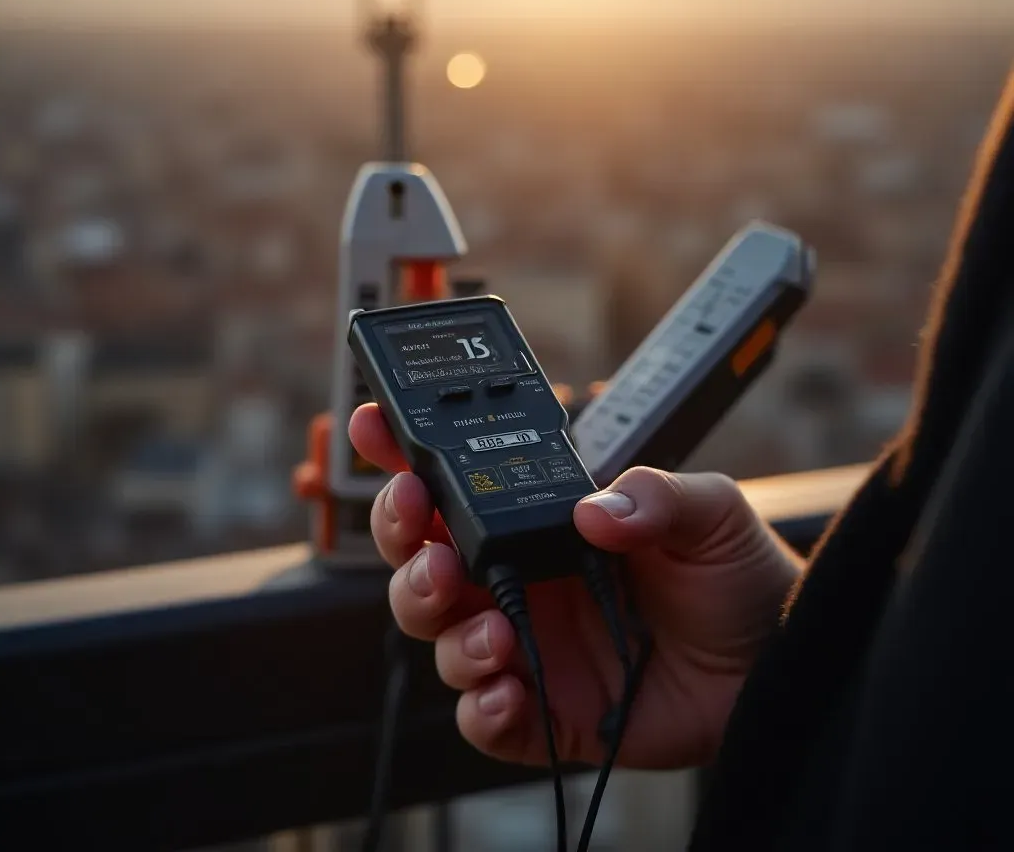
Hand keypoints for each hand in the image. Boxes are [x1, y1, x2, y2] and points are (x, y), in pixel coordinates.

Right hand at [349, 404, 803, 770]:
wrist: (772, 661)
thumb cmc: (734, 574)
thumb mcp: (708, 510)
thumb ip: (655, 495)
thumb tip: (593, 509)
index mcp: (542, 521)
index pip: (457, 484)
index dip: (405, 457)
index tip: (374, 429)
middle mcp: (520, 578)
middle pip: (421, 557)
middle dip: (402, 541)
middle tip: (425, 534)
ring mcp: (528, 644)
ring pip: (438, 633)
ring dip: (441, 625)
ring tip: (490, 627)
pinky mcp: (545, 711)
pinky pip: (484, 716)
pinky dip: (479, 705)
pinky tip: (507, 688)